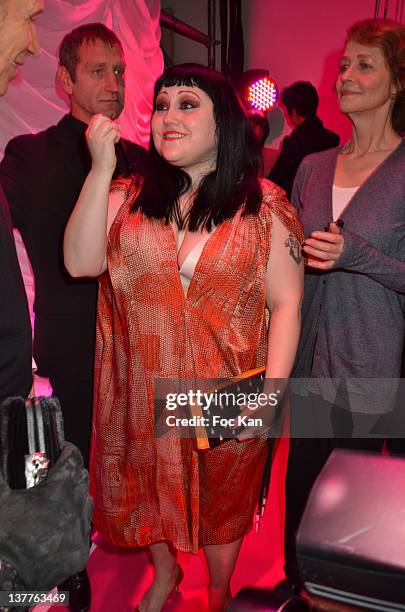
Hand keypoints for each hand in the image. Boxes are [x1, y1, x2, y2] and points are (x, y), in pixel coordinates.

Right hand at [0, 442, 92, 590]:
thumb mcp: (1, 501)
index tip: (63, 447)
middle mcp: (74, 511)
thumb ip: (4, 478)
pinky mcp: (79, 554)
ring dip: (77, 496)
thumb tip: (6, 454)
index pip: (72, 462)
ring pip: (86, 504)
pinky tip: (64, 522)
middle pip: (82, 481)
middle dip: (73, 471)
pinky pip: (84, 529)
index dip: (68, 451)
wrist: (6, 581)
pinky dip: (76, 521)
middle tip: (61, 470)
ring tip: (63, 495)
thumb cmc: (3, 539)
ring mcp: (79, 534)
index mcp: (57, 494)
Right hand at [86, 113, 119, 174]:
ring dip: (115, 130)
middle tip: (112, 134)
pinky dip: (117, 136)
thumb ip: (104, 131)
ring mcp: (98, 137)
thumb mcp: (99, 141)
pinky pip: (115, 131)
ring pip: (110, 124)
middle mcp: (92, 133)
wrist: (101, 169)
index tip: (109, 129)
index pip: (97, 117)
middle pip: (104, 118)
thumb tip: (117, 123)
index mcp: (88, 133)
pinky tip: (115, 142)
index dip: (106, 120)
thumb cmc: (102, 156)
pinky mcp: (106, 141)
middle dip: (111, 124)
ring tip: (114, 139)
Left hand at [303, 222, 343, 269]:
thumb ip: (334, 230)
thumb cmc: (337, 241)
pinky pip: (324, 266)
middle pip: (328, 248)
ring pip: (325, 256)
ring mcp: (336, 258)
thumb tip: (332, 224)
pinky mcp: (332, 265)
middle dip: (316, 244)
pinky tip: (308, 261)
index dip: (323, 236)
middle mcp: (339, 250)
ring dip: (314, 252)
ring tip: (305, 248)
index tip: (312, 234)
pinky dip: (316, 264)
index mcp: (341, 241)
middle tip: (306, 241)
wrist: (345, 253)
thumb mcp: (337, 234)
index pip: (333, 238)